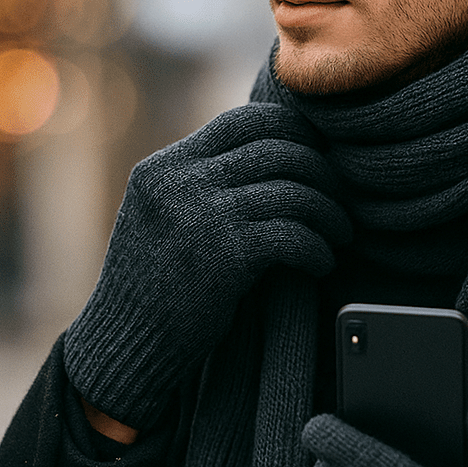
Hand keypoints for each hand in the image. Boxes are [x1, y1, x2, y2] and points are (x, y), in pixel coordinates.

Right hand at [64, 102, 350, 427]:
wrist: (126, 344)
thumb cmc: (156, 282)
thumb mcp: (162, 213)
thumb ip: (202, 180)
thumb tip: (274, 152)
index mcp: (165, 166)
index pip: (245, 122)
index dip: (294, 132)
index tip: (319, 155)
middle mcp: (180, 182)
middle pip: (278, 151)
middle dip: (322, 172)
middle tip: (341, 198)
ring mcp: (201, 216)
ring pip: (292, 192)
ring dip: (329, 213)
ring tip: (340, 233)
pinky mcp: (223, 256)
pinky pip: (292, 235)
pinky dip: (317, 248)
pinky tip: (322, 262)